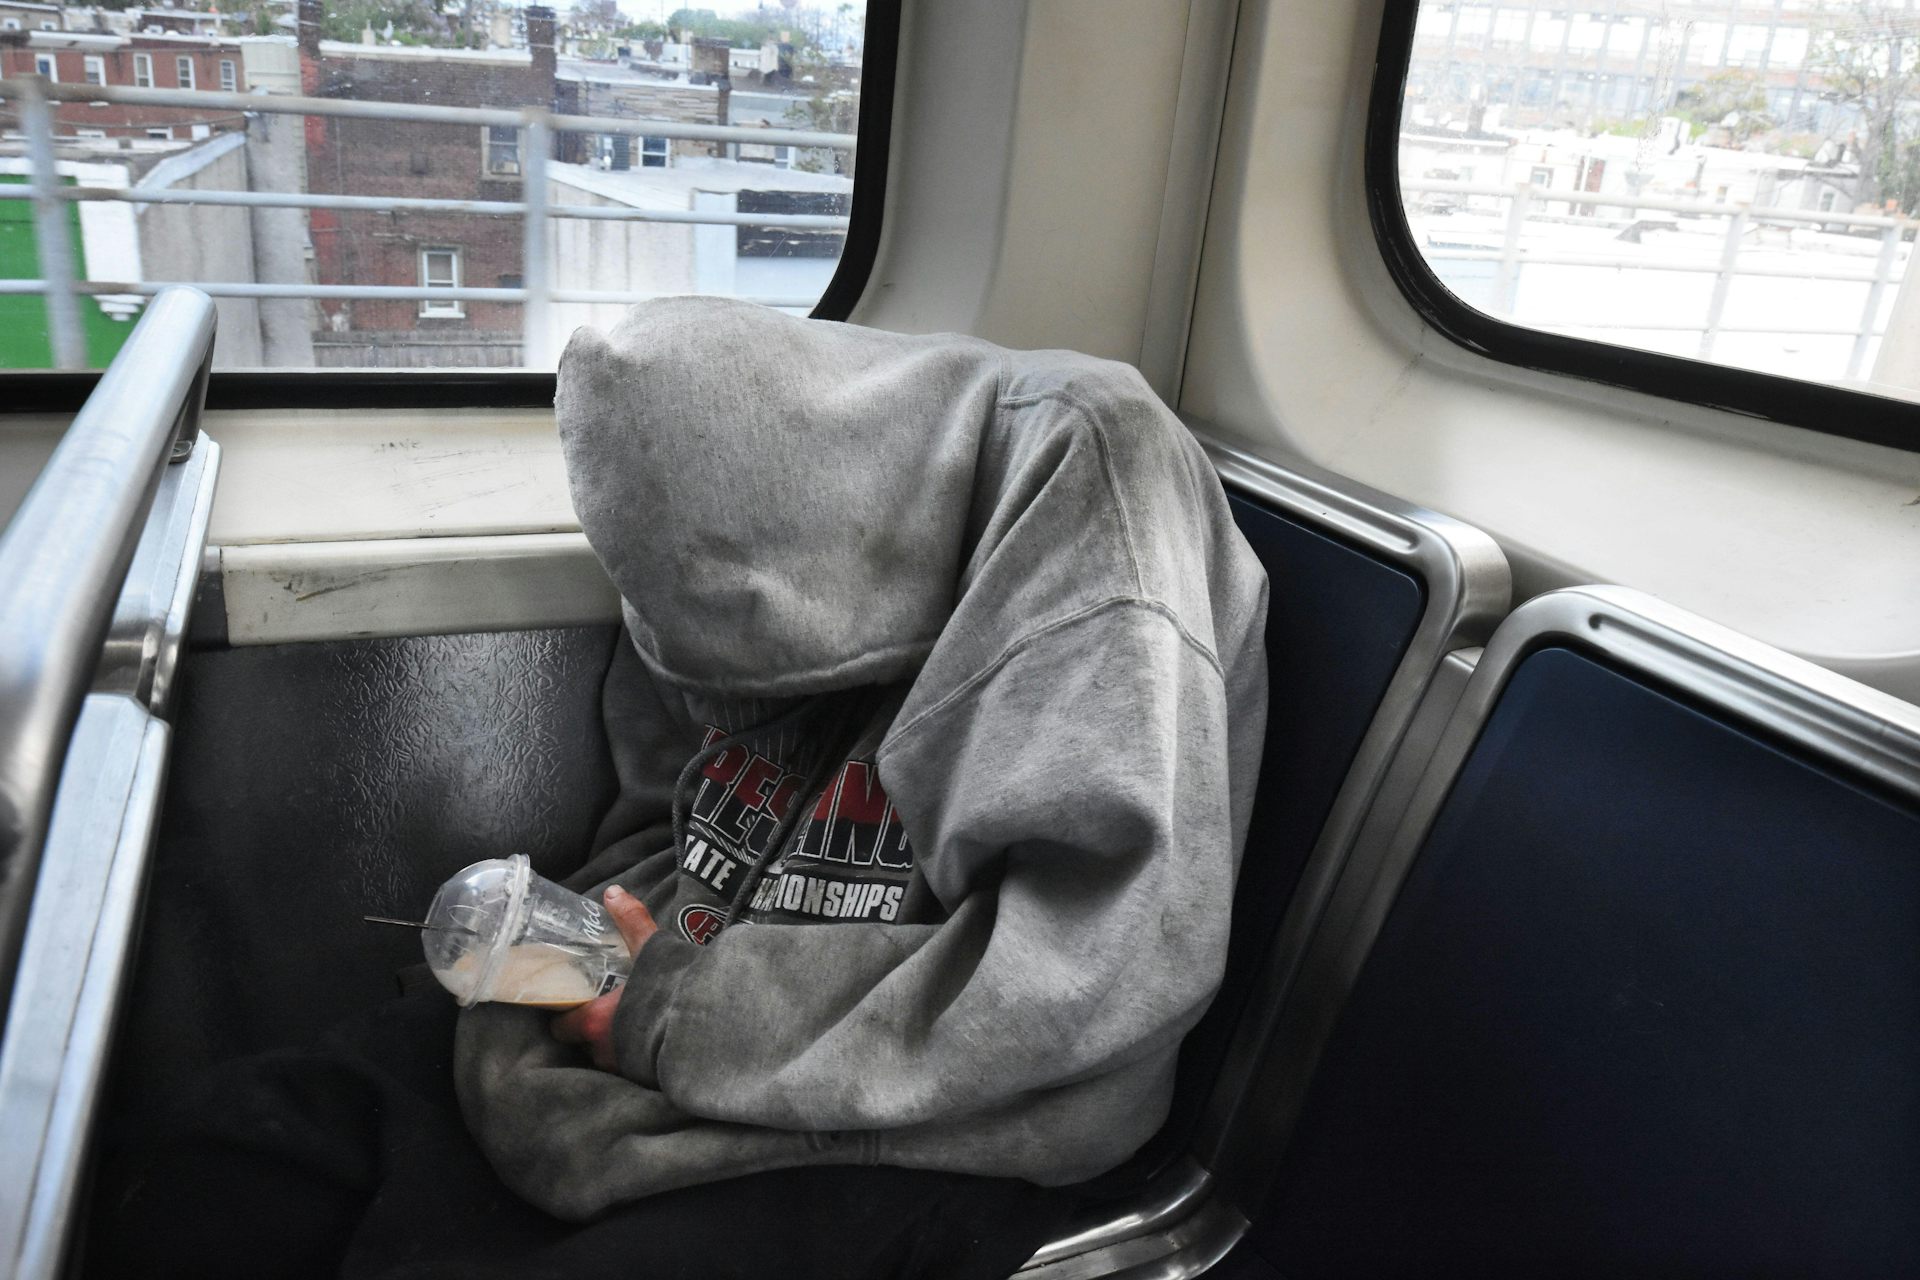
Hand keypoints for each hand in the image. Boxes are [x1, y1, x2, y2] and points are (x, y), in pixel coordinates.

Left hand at [550, 884, 657, 1071]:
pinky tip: (652, 1042)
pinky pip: (632, 1069)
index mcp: (594, 1022)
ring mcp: (625, 1070)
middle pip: (584, 1044)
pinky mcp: (647, 1080)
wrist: (711, 1025)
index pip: (562, 1027)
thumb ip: (631, 920)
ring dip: (615, 1045)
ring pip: (608, 1057)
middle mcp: (603, 1051)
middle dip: (592, 1030)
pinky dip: (637, 1057)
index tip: (575, 1004)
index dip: (567, 1015)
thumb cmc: (672, 988)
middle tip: (606, 1011)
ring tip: (630, 1026)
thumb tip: (614, 892)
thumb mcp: (650, 948)